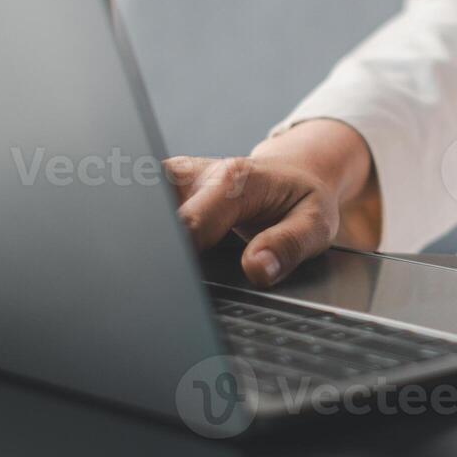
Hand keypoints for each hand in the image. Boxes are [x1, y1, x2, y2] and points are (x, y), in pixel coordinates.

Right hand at [164, 120, 380, 287]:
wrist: (293, 170)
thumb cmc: (301, 198)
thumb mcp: (315, 224)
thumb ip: (288, 246)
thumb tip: (256, 268)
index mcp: (234, 181)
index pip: (189, 226)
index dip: (181, 260)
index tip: (181, 287)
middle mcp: (197, 173)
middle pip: (154, 218)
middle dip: (156, 252)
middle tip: (166, 284)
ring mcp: (175, 178)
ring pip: (141, 212)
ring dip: (147, 241)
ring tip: (160, 268)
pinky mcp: (162, 186)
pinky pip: (143, 210)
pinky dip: (148, 234)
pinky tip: (156, 254)